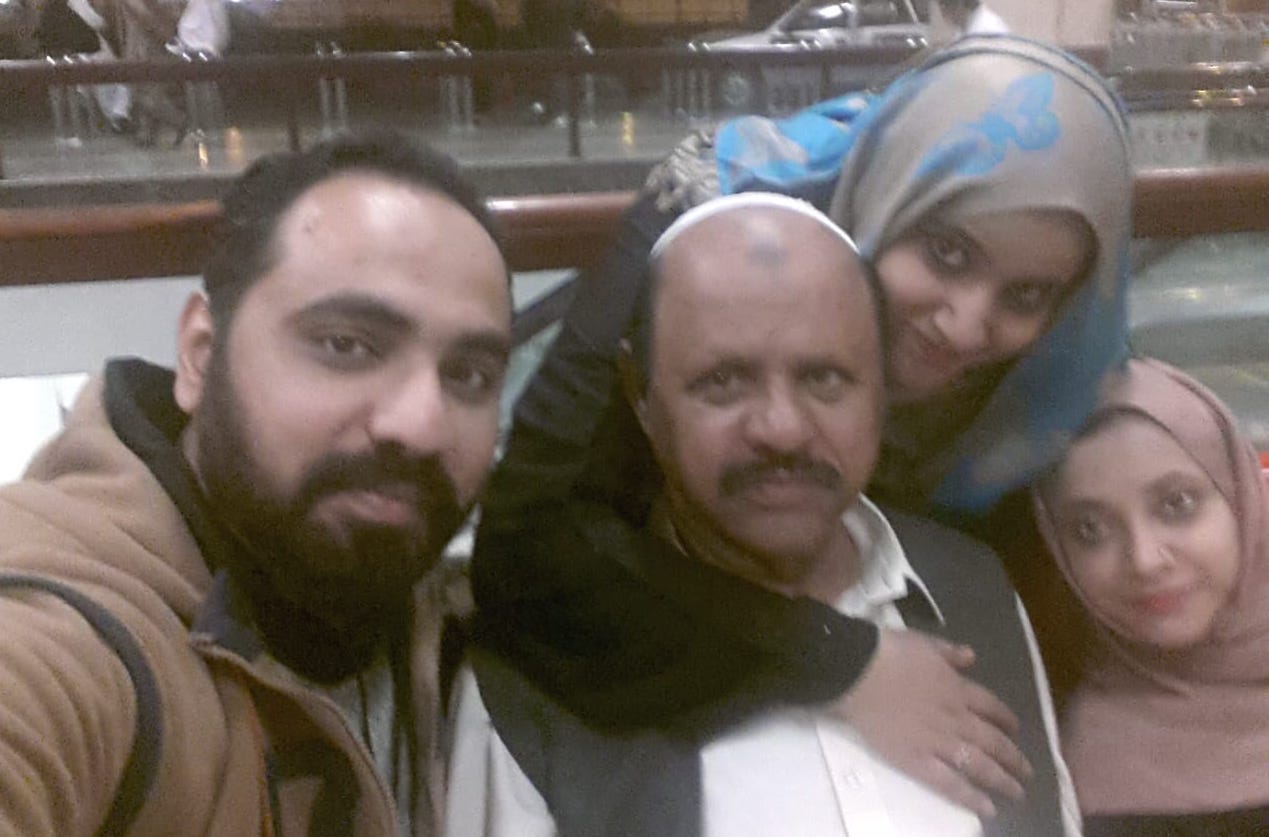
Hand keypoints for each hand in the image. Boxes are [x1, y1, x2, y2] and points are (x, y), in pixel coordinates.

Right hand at [833, 628, 1031, 818]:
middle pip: (992, 740)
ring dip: (1001, 780)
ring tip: (1016, 793)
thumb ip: (949, 652)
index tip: (1015, 728)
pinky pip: (949, 782)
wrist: (858, 671)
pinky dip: (969, 797)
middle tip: (1027, 771)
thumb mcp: (924, 642)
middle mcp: (956, 718)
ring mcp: (938, 742)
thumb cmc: (888, 652)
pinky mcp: (917, 760)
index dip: (1006, 718)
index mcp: (957, 689)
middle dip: (1013, 757)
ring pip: (979, 764)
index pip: (991, 707)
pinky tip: (987, 808)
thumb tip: (971, 656)